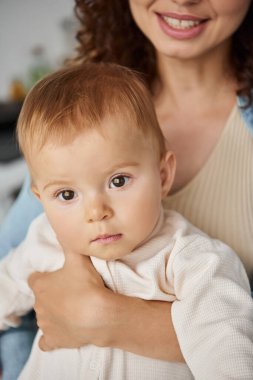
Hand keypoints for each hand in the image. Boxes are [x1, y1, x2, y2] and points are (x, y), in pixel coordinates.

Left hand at [29, 251, 183, 360]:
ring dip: (55, 314)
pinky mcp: (54, 340)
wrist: (98, 315)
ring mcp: (45, 324)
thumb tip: (64, 230)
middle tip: (72, 292)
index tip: (59, 277)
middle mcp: (39, 305)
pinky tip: (63, 331)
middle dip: (52, 295)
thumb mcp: (78, 259)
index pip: (35, 278)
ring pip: (45, 317)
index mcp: (41, 285)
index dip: (45, 277)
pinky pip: (47, 341)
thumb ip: (69, 244)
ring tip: (74, 309)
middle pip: (41, 298)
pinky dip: (52, 337)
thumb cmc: (86, 285)